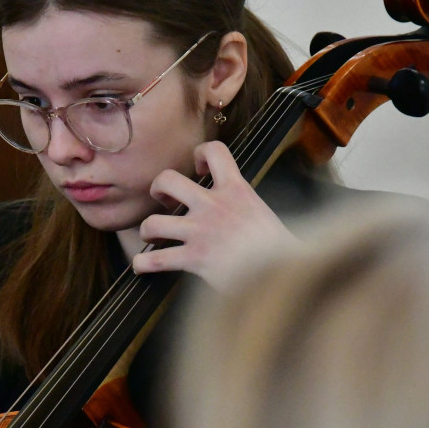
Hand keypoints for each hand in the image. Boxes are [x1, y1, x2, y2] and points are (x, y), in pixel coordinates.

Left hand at [131, 141, 298, 290]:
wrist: (287, 275)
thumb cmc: (282, 251)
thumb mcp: (265, 216)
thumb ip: (245, 208)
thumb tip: (239, 215)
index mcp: (237, 190)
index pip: (215, 151)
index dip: (199, 155)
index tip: (199, 170)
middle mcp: (214, 206)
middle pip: (168, 179)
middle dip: (158, 188)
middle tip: (165, 201)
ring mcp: (200, 232)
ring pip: (153, 222)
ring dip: (147, 229)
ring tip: (153, 236)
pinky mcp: (193, 259)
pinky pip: (154, 260)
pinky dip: (142, 264)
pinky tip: (142, 267)